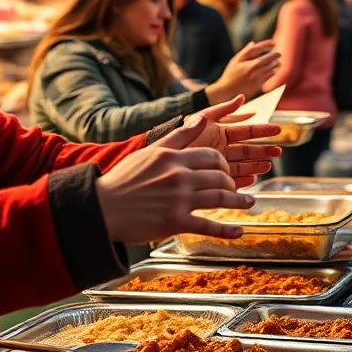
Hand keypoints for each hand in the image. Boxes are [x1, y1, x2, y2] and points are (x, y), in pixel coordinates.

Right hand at [96, 116, 255, 242]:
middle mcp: (180, 177)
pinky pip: (208, 226)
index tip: (226, 171)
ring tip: (249, 204)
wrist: (102, 208)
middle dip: (232, 182)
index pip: (213, 156)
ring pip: (220, 198)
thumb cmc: (124, 179)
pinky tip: (238, 232)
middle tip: (236, 188)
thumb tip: (202, 119)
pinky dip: (226, 230)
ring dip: (239, 202)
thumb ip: (180, 135)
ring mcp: (179, 200)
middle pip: (220, 176)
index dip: (224, 164)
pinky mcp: (175, 222)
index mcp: (175, 158)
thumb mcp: (152, 151)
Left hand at [175, 97, 282, 186]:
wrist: (161, 157)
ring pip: (243, 165)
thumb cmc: (180, 135)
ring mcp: (218, 164)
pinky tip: (253, 179)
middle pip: (248, 150)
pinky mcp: (212, 179)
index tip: (277, 129)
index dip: (261, 130)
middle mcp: (222, 149)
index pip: (246, 131)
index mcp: (221, 133)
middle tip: (278, 151)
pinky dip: (243, 180)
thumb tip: (241, 97)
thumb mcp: (201, 118)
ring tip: (268, 165)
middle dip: (263, 150)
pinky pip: (232, 180)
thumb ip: (221, 109)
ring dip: (256, 165)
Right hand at [206, 40, 279, 103]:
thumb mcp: (235, 61)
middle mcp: (253, 70)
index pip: (259, 50)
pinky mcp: (258, 85)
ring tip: (278, 62)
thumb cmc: (230, 74)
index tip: (273, 42)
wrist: (227, 91)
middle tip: (279, 54)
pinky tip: (273, 70)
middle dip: (275, 55)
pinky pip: (268, 77)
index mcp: (247, 62)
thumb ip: (245, 52)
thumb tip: (253, 43)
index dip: (267, 45)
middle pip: (268, 59)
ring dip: (276, 64)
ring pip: (271, 68)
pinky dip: (272, 72)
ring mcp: (256, 78)